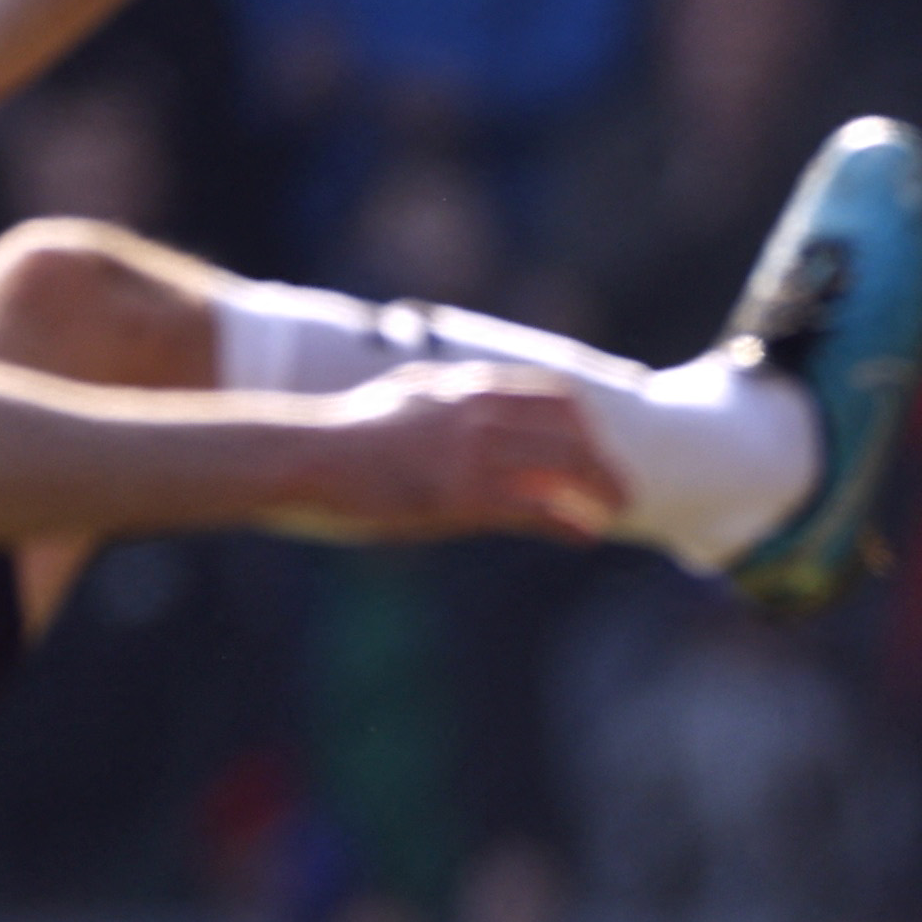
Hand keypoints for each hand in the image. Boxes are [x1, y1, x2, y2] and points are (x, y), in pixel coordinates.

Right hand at [283, 363, 624, 541]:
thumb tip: (462, 412)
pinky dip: (566, 521)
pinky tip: (585, 536)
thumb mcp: (401, 404)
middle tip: (623, 488)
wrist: (298, 458)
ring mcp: (467, 451)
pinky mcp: (456, 494)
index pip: (548, 394)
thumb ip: (441, 405)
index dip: (584, 423)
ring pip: (560, 463)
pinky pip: (530, 506)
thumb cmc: (339, 440)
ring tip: (619, 510)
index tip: (599, 446)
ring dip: (598, 488)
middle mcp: (473, 410)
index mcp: (460, 386)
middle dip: (603, 458)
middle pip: (567, 427)